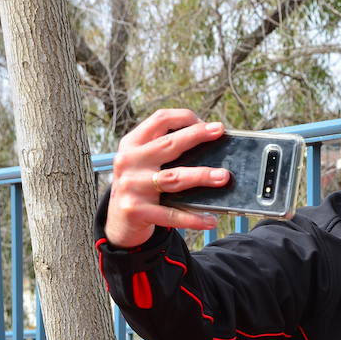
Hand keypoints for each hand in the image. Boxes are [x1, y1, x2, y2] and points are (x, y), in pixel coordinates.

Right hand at [103, 109, 231, 247]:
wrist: (117, 221)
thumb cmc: (140, 186)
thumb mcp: (142, 162)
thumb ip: (163, 151)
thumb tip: (208, 148)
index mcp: (131, 144)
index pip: (159, 120)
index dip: (185, 118)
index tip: (208, 124)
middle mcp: (129, 161)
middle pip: (168, 144)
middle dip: (196, 136)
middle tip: (219, 132)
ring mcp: (131, 186)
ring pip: (173, 177)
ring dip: (201, 176)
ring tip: (223, 177)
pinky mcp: (136, 211)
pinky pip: (171, 214)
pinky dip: (193, 218)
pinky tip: (211, 220)